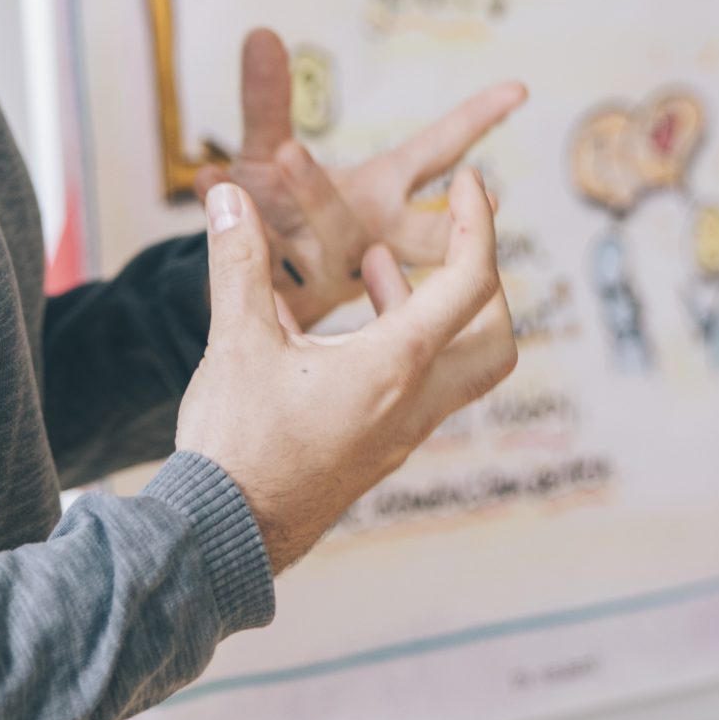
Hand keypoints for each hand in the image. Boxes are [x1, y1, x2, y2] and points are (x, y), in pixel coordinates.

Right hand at [175, 166, 517, 572]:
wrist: (225, 535)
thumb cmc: (238, 444)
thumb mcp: (238, 341)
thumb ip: (239, 263)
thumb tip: (228, 198)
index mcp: (394, 367)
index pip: (471, 284)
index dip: (479, 224)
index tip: (474, 184)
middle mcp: (413, 403)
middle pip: (493, 337)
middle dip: (482, 278)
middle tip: (449, 236)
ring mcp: (399, 433)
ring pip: (456, 367)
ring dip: (432, 310)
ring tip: (376, 265)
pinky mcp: (376, 450)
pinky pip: (415, 389)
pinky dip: (401, 344)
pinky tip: (342, 326)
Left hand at [202, 28, 525, 328]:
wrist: (235, 293)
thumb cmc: (271, 214)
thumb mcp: (265, 151)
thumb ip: (264, 100)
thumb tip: (258, 32)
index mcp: (381, 192)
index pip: (436, 152)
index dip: (476, 121)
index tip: (517, 88)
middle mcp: (370, 233)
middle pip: (416, 227)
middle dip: (430, 218)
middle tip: (469, 185)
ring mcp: (336, 272)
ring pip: (339, 241)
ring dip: (314, 199)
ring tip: (283, 150)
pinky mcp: (294, 303)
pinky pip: (267, 262)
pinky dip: (233, 221)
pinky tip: (206, 175)